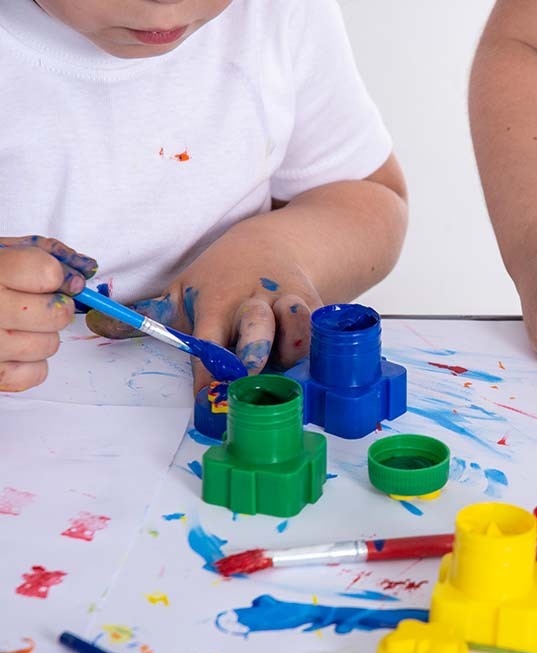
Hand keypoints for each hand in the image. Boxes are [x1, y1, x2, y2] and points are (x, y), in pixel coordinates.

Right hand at [0, 236, 96, 390]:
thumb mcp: (5, 250)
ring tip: (17, 323)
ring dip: (43, 335)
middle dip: (56, 306)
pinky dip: (32, 362)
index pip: (49, 274)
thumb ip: (47, 253)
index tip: (55, 278)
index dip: (61, 275)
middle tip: (36, 302)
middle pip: (57, 314)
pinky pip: (37, 373)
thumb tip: (84, 271)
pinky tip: (12, 345)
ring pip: (50, 345)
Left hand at [87, 228, 322, 392]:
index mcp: (215, 302)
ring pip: (293, 328)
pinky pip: (318, 328)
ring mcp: (284, 303)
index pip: (209, 341)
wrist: (275, 244)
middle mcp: (251, 302)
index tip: (207, 400)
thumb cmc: (222, 276)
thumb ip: (146, 316)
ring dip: (289, 351)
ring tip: (284, 372)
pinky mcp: (313, 307)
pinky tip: (311, 364)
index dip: (210, 373)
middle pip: (254, 332)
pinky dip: (316, 344)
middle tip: (247, 380)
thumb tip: (95, 325)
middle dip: (252, 357)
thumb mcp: (182, 290)